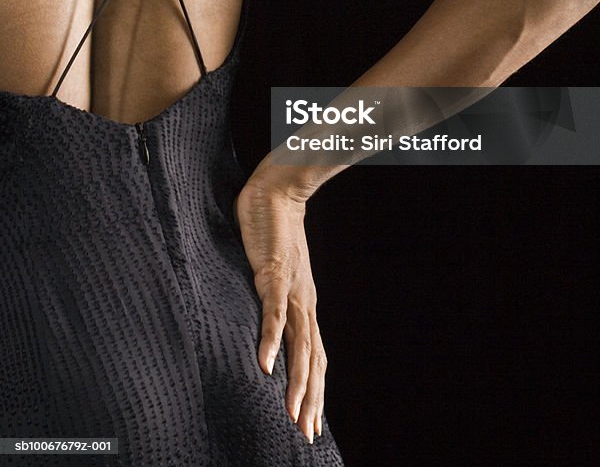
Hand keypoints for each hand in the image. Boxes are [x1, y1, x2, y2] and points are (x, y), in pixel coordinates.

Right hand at [232, 177, 326, 443]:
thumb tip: (264, 318)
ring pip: (299, 344)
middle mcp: (303, 301)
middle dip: (311, 398)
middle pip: (312, 358)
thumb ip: (271, 296)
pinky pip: (272, 312)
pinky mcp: (273, 272)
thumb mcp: (274, 272)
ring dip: (297, 381)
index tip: (311, 423)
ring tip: (294, 413)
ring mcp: (290, 288)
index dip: (314, 390)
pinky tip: (266, 365)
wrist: (277, 188)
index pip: (313, 355)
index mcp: (304, 303)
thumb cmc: (273, 229)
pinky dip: (270, 340)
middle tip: (307, 433)